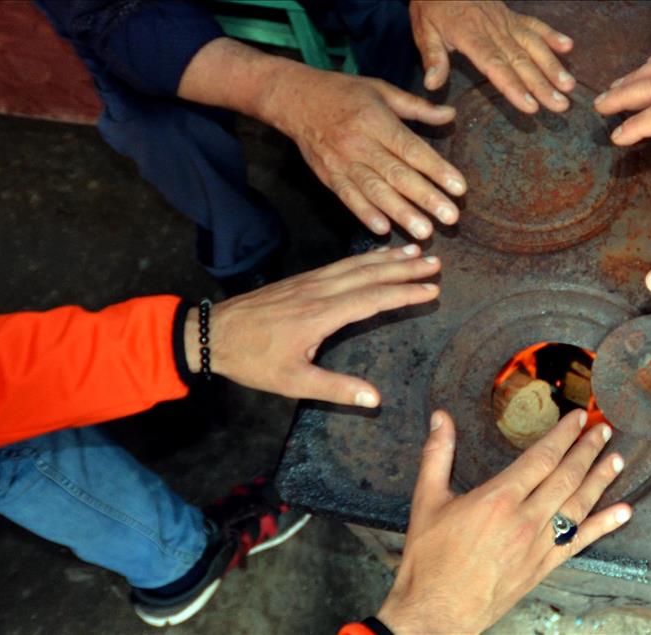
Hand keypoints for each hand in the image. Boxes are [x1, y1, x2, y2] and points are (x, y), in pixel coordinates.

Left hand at [186, 245, 439, 405]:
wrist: (213, 333)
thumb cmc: (253, 360)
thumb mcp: (293, 382)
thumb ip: (336, 389)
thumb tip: (375, 398)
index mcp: (321, 315)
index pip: (373, 299)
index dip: (405, 293)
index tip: (432, 290)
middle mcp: (320, 291)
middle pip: (370, 274)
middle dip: (405, 268)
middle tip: (436, 262)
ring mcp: (310, 282)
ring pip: (356, 264)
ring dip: (388, 258)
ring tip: (415, 252)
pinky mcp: (302, 280)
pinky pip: (341, 264)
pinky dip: (365, 257)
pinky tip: (375, 257)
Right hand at [263, 68, 467, 239]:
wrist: (295, 99)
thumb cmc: (345, 93)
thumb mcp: (382, 90)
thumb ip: (418, 107)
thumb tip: (451, 114)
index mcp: (376, 120)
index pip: (412, 149)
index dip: (437, 169)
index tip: (460, 188)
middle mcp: (360, 143)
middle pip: (397, 175)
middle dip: (426, 198)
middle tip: (451, 218)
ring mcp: (342, 162)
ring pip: (375, 191)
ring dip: (401, 213)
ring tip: (424, 231)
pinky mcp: (329, 176)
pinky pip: (348, 198)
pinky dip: (365, 214)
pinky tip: (383, 229)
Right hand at [377, 409, 630, 633]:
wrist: (436, 612)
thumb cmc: (430, 561)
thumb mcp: (427, 501)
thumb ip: (437, 455)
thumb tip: (440, 419)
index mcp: (498, 499)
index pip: (542, 457)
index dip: (564, 434)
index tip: (577, 418)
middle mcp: (524, 520)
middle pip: (567, 476)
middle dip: (588, 450)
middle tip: (603, 430)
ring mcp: (538, 546)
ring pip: (579, 505)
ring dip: (601, 479)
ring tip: (617, 460)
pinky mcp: (543, 567)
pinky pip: (580, 541)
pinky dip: (604, 526)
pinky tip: (623, 513)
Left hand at [410, 1, 575, 112]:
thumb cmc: (433, 6)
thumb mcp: (424, 30)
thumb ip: (433, 57)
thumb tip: (433, 85)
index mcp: (470, 35)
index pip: (495, 65)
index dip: (514, 86)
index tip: (530, 106)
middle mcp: (493, 29)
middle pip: (521, 61)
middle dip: (542, 85)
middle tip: (560, 105)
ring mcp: (506, 21)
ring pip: (533, 45)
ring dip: (552, 66)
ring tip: (568, 86)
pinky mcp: (512, 15)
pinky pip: (534, 25)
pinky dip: (551, 35)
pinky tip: (568, 47)